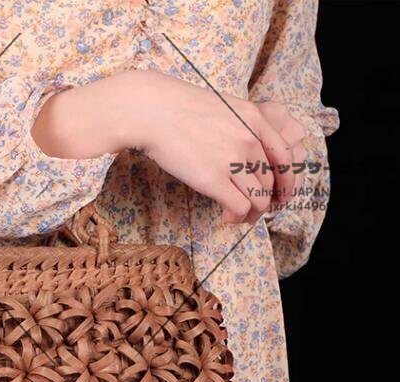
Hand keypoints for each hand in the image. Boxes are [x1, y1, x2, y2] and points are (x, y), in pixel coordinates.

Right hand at [32, 70, 307, 224]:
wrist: (152, 111)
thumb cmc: (178, 108)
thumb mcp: (222, 107)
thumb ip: (239, 127)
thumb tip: (243, 153)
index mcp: (255, 120)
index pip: (286, 157)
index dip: (287, 181)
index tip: (281, 194)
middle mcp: (250, 140)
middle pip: (271, 182)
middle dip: (266, 201)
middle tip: (253, 210)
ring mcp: (233, 161)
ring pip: (259, 199)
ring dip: (252, 213)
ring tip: (239, 217)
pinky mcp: (214, 180)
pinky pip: (240, 207)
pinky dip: (237, 217)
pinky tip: (227, 217)